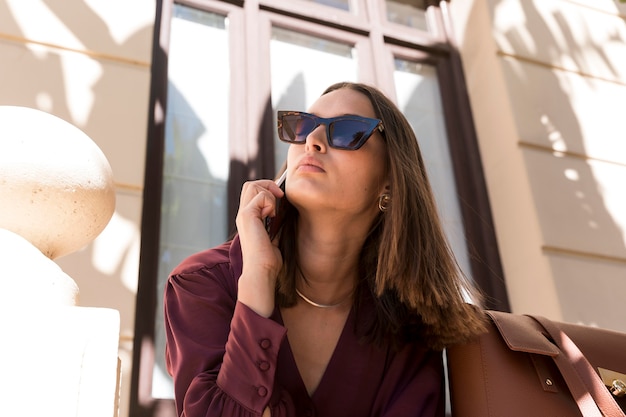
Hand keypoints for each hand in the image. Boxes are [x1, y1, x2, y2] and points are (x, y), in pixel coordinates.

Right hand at [235, 179, 284, 316]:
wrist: (261, 271)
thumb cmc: (268, 259)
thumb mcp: (274, 236)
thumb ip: (275, 223)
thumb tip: (285, 211)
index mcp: (248, 218)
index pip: (253, 192)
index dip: (267, 190)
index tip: (281, 199)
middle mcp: (243, 214)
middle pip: (250, 185)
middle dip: (268, 185)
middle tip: (280, 198)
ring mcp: (243, 214)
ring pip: (253, 186)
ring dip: (268, 193)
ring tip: (274, 211)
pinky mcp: (247, 216)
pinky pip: (260, 196)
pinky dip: (269, 202)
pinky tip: (272, 216)